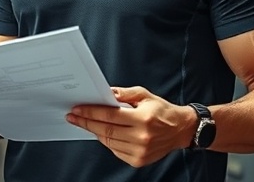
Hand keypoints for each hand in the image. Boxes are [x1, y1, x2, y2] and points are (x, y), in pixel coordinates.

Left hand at [66, 86, 195, 166]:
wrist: (180, 130)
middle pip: (106, 130)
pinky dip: (106, 141)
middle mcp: (141, 137)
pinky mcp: (139, 160)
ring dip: (94, 132)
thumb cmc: (162, 111)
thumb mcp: (145, 95)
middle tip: (73, 116)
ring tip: (85, 123)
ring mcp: (140, 151)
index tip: (77, 109)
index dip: (90, 112)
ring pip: (109, 142)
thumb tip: (106, 93)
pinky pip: (115, 150)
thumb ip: (125, 93)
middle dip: (86, 122)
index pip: (109, 116)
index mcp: (143, 119)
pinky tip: (102, 133)